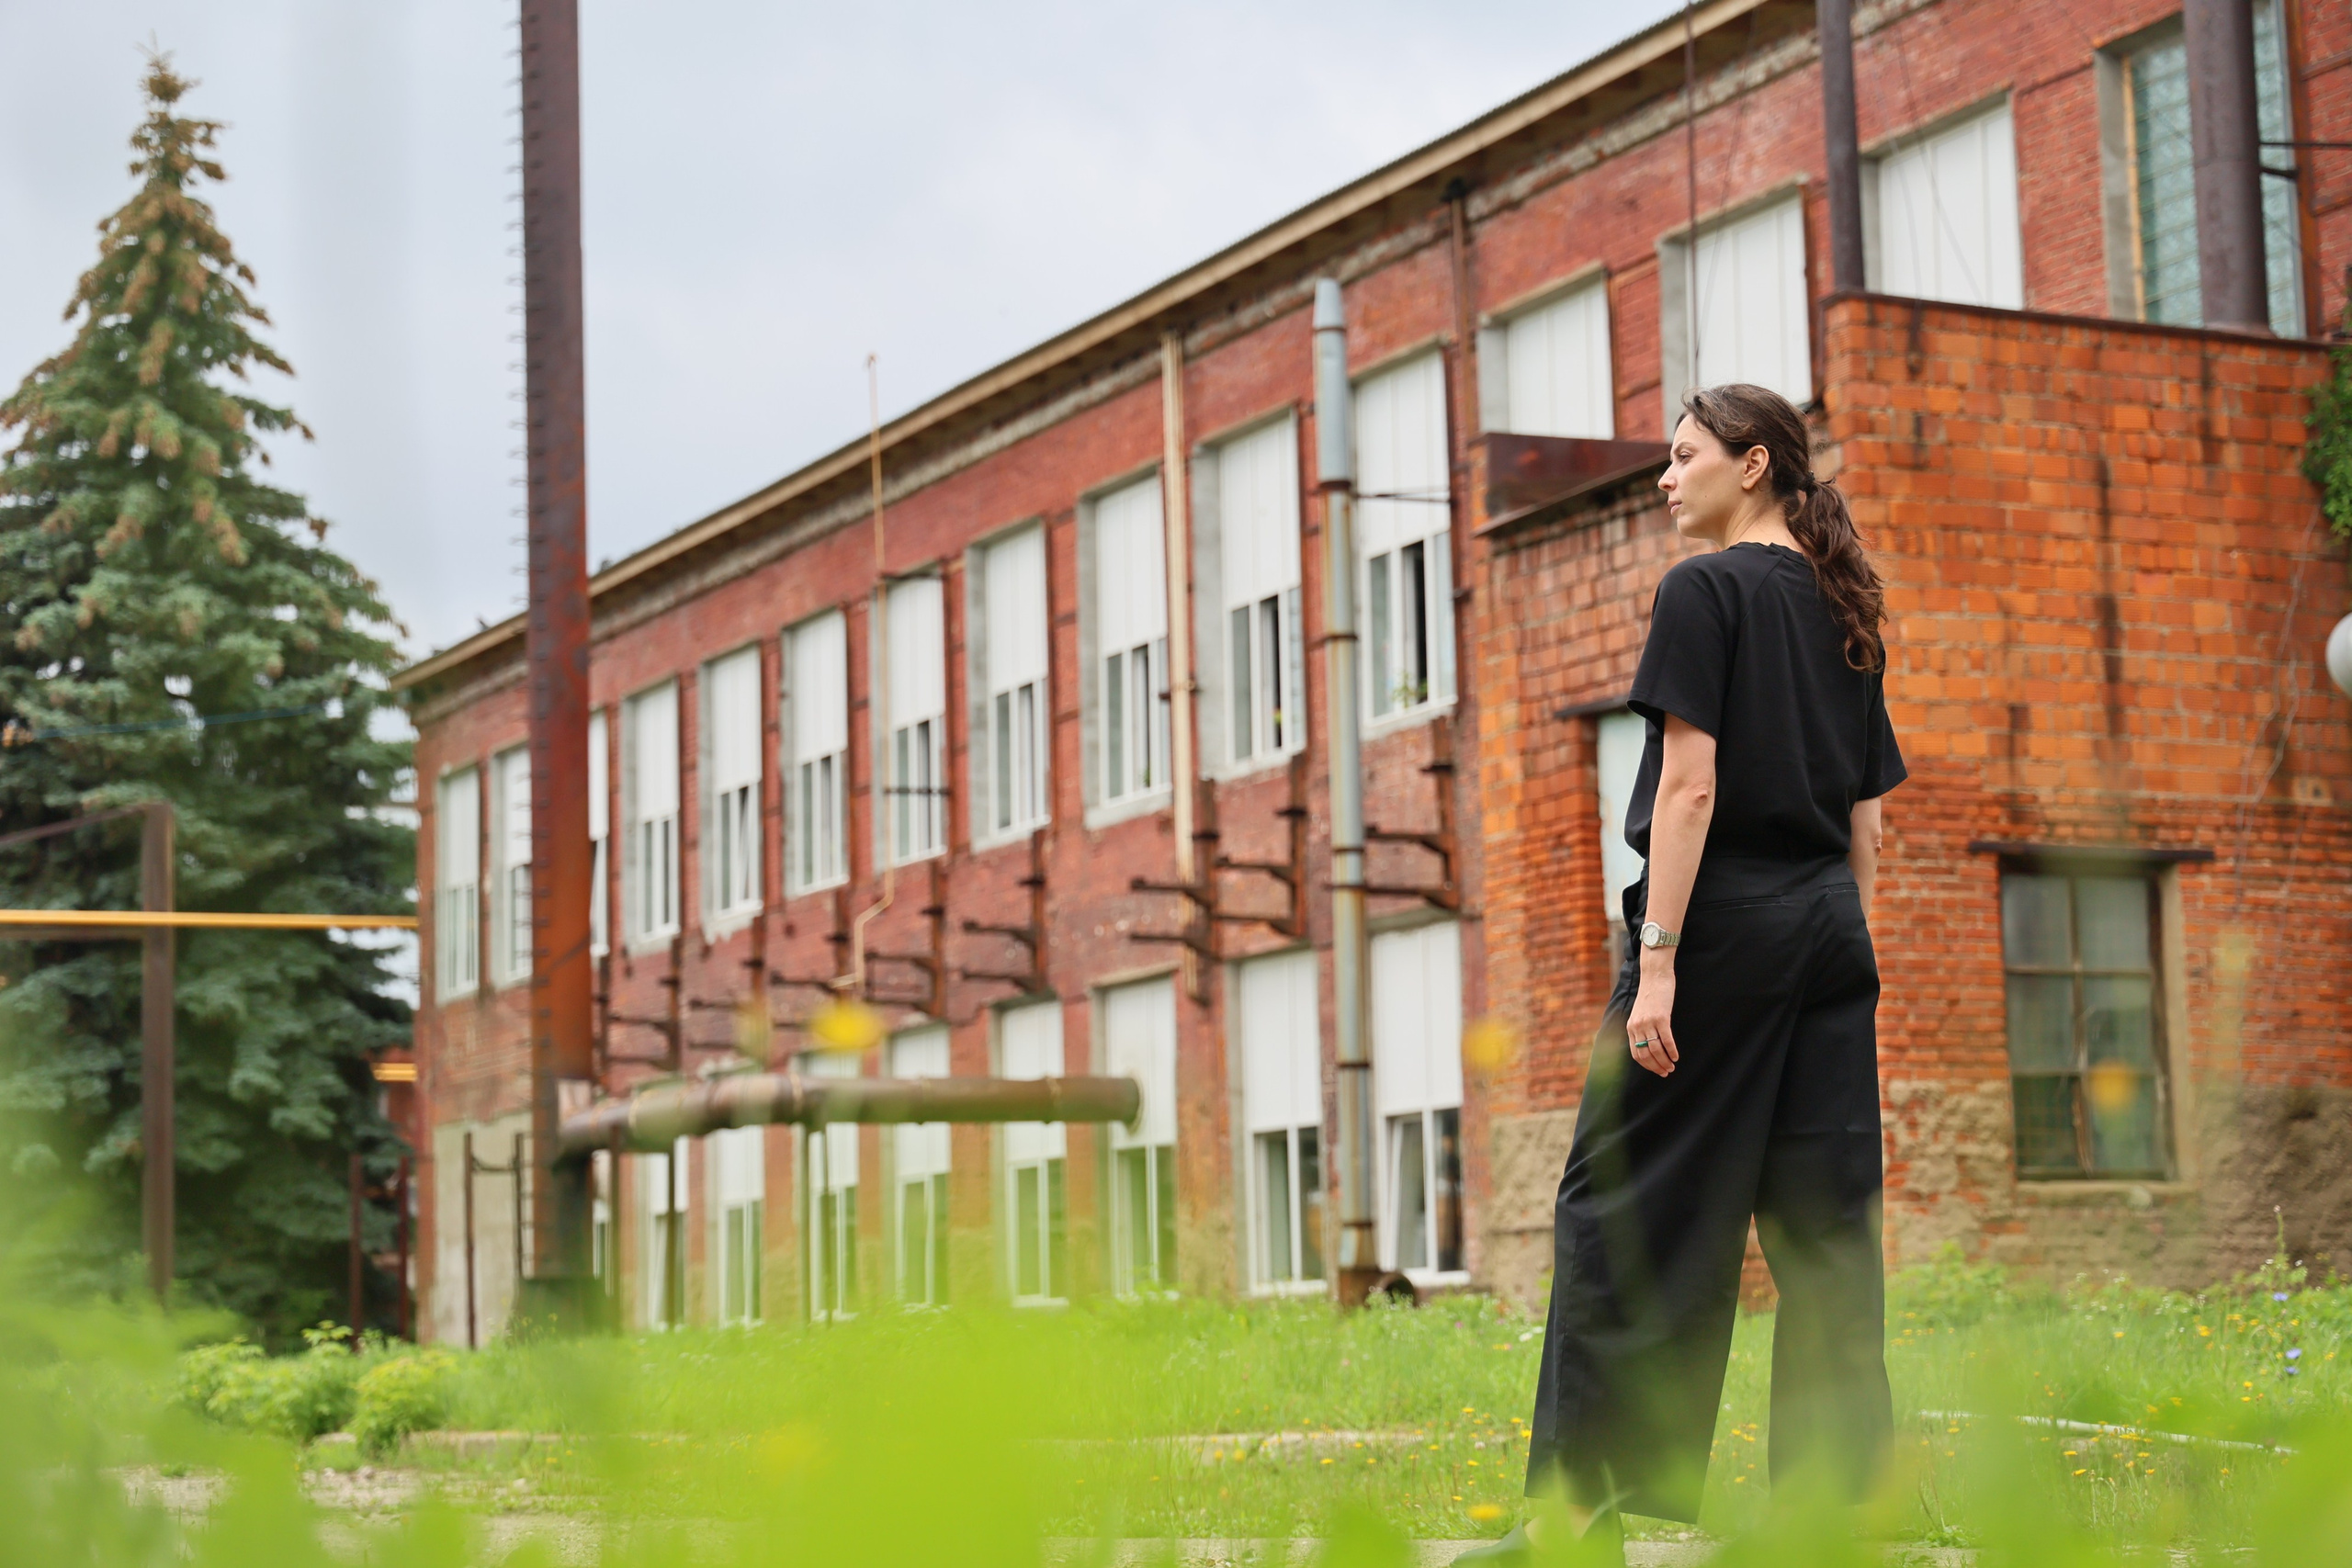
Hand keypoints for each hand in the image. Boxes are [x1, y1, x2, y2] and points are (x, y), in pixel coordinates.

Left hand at [1624, 955, 1678, 1077]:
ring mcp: (1649, 1022)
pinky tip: (1676, 1056)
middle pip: (1645, 1054)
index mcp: (1631, 1027)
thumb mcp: (1640, 1013)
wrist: (1655, 976)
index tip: (1656, 1071)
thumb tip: (1647, 1044)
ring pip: (1655, 1049)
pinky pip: (1666, 1039)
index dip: (1646, 1065)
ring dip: (1664, 1061)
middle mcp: (1637, 1026)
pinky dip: (1671, 1051)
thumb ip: (1641, 1027)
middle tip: (1666, 1072)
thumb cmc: (1650, 995)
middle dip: (1656, 1066)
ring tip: (1672, 1067)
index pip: (1635, 1053)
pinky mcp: (1661, 1017)